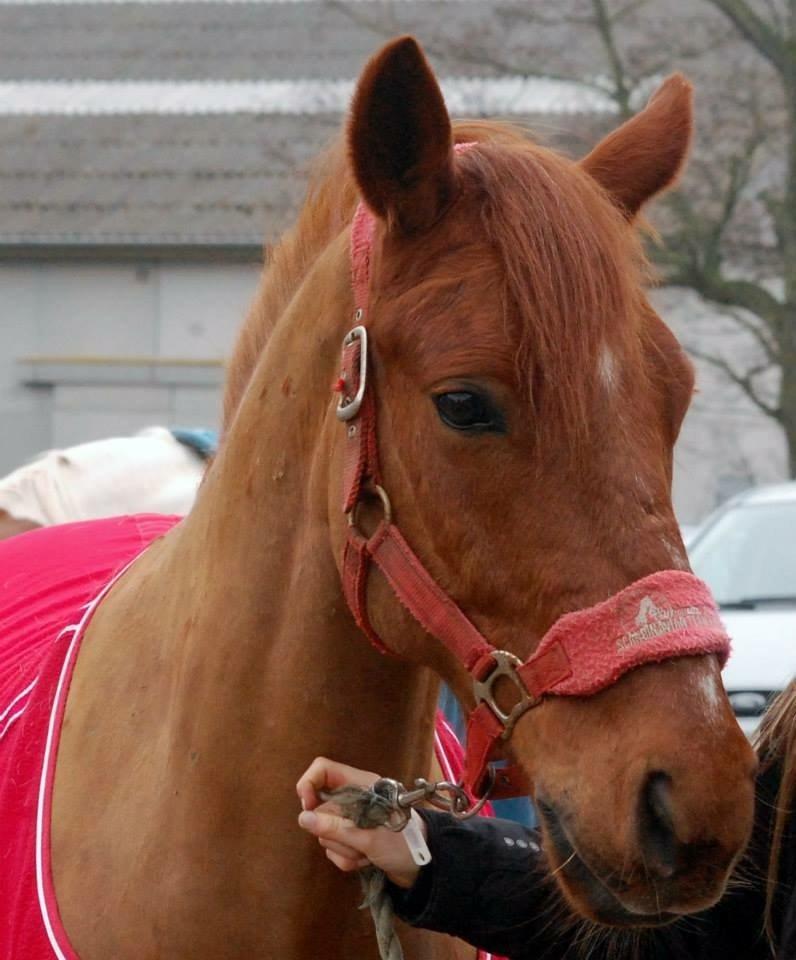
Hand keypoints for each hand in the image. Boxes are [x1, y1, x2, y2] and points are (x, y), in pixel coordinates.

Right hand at [296, 757, 425, 888]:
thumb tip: (303, 818)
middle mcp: (354, 798)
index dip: (309, 784)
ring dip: (344, 849)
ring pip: (327, 831)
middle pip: (322, 808)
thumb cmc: (404, 843)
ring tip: (366, 853)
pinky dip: (347, 858)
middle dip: (334, 832)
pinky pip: (334, 847)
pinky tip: (365, 861)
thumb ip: (335, 827)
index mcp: (360, 784)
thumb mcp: (369, 837)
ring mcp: (353, 819)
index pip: (323, 769)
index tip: (308, 808)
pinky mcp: (353, 838)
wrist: (425, 869)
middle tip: (357, 843)